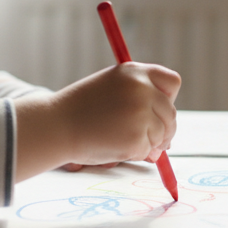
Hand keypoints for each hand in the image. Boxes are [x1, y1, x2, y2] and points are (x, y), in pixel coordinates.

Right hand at [13, 62, 179, 179]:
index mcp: (135, 72)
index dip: (167, 98)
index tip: (157, 109)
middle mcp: (142, 89)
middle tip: (145, 138)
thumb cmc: (80, 110)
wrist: (55, 126)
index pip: (172, 82)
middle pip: (170, 113)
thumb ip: (138, 100)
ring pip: (162, 135)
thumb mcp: (110, 88)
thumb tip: (167, 136)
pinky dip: (134, 154)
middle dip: (162, 129)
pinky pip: (147, 151)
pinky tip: (112, 146)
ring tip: (119, 139)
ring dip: (148, 143)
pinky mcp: (137, 138)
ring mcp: (141, 114)